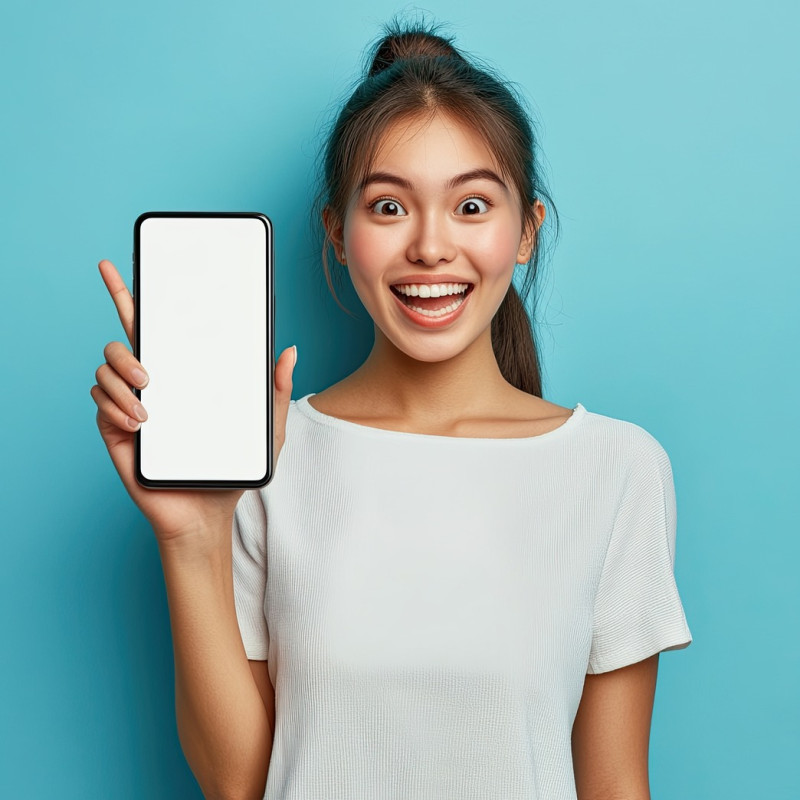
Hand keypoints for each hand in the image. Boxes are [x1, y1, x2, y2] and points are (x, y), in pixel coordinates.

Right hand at [90, 259, 296, 545]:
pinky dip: (116, 404)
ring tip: (152, 400)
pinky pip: (100, 400)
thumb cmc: (231, 468)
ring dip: (125, 373)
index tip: (130, 265)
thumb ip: (277, 392)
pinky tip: (142, 421)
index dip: (144, 296)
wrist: (207, 513)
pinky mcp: (115, 428)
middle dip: (117, 301)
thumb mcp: (266, 429)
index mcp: (186, 374)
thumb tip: (290, 351)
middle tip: (138, 329)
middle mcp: (154, 381)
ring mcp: (131, 402)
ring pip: (108, 363)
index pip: (164, 327)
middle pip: (127, 331)